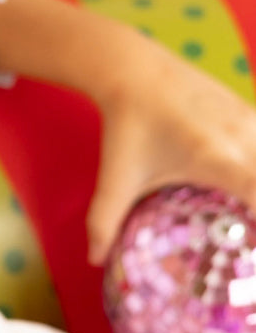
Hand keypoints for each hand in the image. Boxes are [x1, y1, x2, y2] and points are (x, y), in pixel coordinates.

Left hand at [87, 41, 255, 264]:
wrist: (133, 71)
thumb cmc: (125, 129)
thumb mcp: (115, 179)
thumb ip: (103, 222)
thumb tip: (94, 261)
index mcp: (215, 158)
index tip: (252, 240)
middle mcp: (240, 137)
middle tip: (244, 225)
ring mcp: (248, 119)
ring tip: (241, 206)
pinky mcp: (248, 109)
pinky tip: (243, 176)